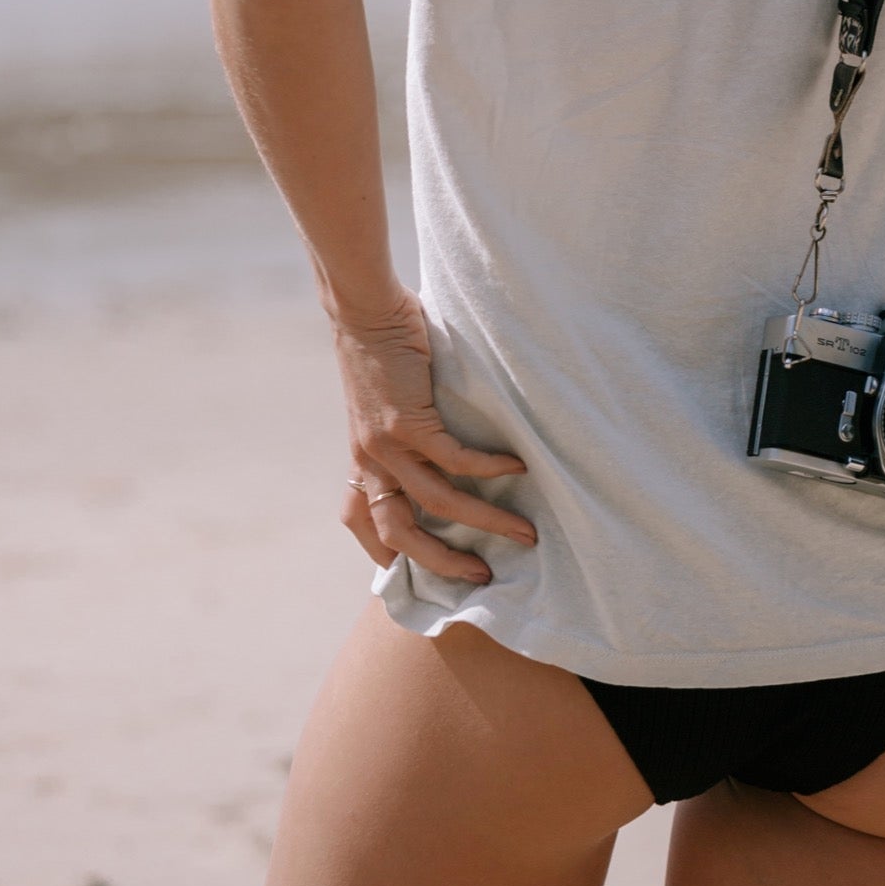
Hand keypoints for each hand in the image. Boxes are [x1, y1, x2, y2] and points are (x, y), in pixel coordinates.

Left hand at [333, 285, 536, 583]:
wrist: (364, 309)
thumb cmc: (381, 348)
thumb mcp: (382, 402)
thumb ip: (403, 430)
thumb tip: (438, 441)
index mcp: (361, 460)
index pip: (363, 522)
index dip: (386, 555)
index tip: (418, 576)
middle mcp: (370, 461)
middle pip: (401, 535)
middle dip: (443, 563)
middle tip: (483, 576)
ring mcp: (388, 444)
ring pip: (438, 504)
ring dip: (484, 522)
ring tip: (523, 533)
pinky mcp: (408, 420)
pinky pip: (455, 458)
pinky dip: (489, 468)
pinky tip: (518, 467)